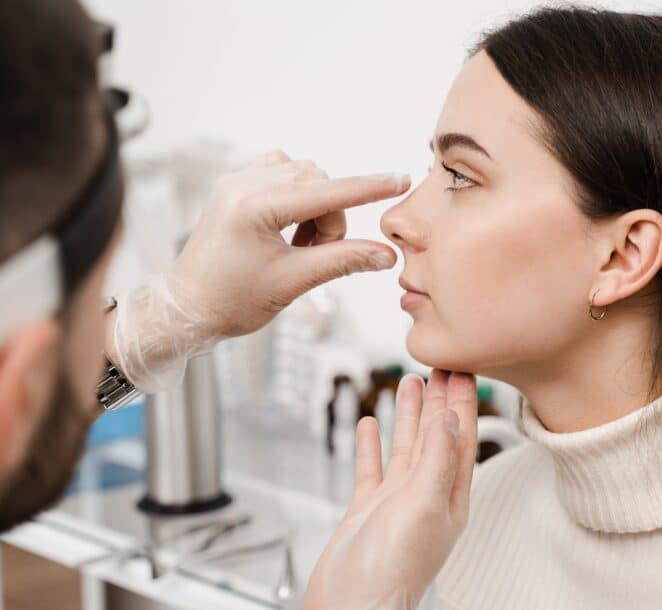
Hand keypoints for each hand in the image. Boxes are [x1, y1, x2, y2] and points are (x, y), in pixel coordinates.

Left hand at [170, 150, 406, 337]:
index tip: (400, 180)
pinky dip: (298, 200)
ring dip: (315, 209)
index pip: (326, 191)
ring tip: (298, 247)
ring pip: (304, 177)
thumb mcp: (293, 282)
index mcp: (253, 205)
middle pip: (319, 182)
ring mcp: (237, 181)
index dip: (368, 188)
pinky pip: (283, 175)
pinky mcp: (236, 186)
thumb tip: (385, 254)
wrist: (186, 308)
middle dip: (330, 218)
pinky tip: (288, 229)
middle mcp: (242, 183)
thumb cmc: (230, 300)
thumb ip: (342, 261)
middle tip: (316, 254)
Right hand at [289, 370, 477, 609]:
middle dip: (440, 400)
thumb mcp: (423, 504)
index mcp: (451, 497)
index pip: (462, 437)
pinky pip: (373, 468)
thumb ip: (437, 458)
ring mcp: (397, 502)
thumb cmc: (392, 571)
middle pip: (437, 436)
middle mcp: (428, 496)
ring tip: (410, 381)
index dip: (463, 402)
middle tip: (440, 364)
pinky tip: (371, 424)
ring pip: (406, 446)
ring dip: (409, 414)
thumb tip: (451, 417)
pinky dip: (373, 444)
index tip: (463, 368)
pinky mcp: (368, 510)